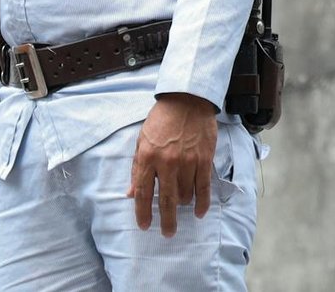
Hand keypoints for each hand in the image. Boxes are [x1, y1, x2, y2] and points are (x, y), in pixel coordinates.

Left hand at [128, 93, 219, 236]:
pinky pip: (204, 187)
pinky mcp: (204, 159)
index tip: (145, 226)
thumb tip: (130, 193)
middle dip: (167, 220)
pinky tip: (200, 211)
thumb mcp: (142, 141)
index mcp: (147, 157)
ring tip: (183, 205)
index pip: (143, 193)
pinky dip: (202, 202)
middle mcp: (167, 162)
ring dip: (183, 204)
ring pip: (185, 194)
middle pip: (166, 200)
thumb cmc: (161, 119)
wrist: (187, 100)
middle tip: (168, 233)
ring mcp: (187, 161)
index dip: (143, 212)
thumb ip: (137, 168)